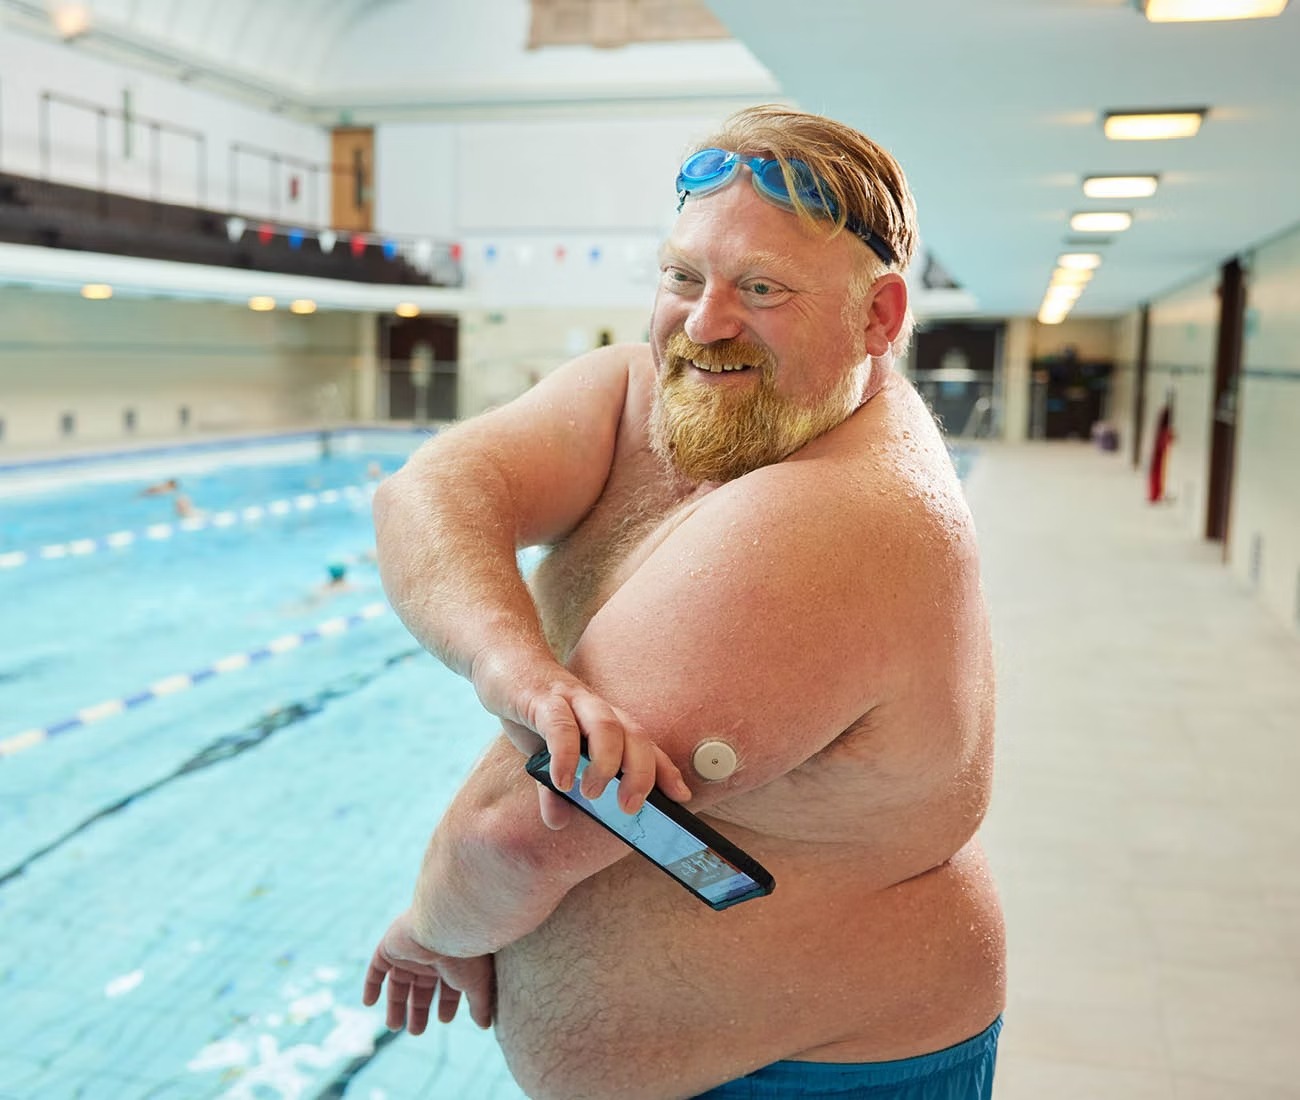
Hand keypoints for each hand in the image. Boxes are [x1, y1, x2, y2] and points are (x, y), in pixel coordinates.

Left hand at [362, 911, 494, 1032]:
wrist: (443, 925)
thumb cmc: (465, 952)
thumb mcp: (476, 983)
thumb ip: (480, 1004)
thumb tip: (485, 1026)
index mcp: (452, 960)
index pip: (447, 985)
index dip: (446, 1004)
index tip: (444, 1020)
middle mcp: (430, 955)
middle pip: (421, 987)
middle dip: (419, 1010)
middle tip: (416, 1032)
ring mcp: (409, 951)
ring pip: (399, 981)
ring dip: (396, 1004)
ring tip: (393, 1027)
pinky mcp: (389, 948)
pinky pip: (376, 968)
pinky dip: (371, 984)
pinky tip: (368, 1003)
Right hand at [471, 646, 690, 815]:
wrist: (502, 660)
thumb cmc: (532, 709)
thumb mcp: (546, 753)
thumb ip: (554, 787)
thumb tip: (558, 821)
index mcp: (605, 722)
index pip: (644, 746)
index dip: (666, 770)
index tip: (682, 798)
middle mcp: (596, 709)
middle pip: (635, 736)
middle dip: (641, 773)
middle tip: (630, 808)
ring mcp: (572, 700)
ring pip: (606, 726)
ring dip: (605, 765)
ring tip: (591, 794)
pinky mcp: (542, 697)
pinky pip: (560, 724)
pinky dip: (565, 754)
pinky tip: (560, 780)